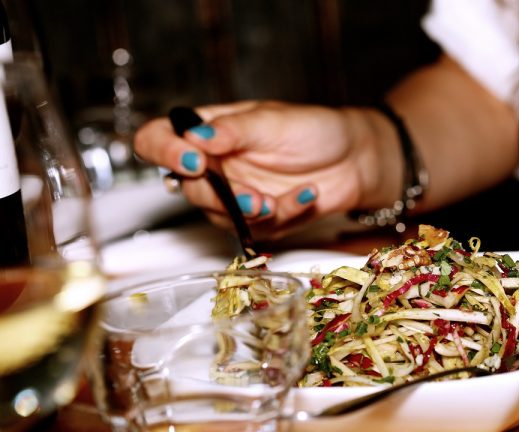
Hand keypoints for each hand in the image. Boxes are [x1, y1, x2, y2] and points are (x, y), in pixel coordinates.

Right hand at [134, 101, 400, 238]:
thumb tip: (193, 136)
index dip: (163, 152)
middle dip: (214, 195)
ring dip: (247, 212)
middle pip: (185, 187)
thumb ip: (233, 130)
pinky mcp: (258, 219)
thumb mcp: (273, 121)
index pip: (158, 139)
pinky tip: (307, 194)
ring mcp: (233, 194)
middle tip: (248, 194)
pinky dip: (284, 214)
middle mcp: (213, 165)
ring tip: (275, 200)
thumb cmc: (314, 130)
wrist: (356, 159)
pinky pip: (256, 228)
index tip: (191, 161)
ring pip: (217, 216)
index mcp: (208, 131)